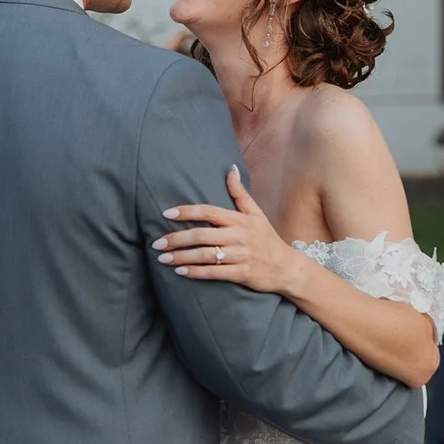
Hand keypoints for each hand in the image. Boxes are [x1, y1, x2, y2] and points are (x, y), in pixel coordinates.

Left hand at [154, 168, 307, 296]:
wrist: (286, 268)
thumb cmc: (267, 239)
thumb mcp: (256, 213)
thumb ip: (239, 193)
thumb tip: (230, 169)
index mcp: (240, 220)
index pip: (209, 212)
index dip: (187, 212)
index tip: (167, 214)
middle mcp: (239, 236)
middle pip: (203, 235)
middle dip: (177, 238)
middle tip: (157, 243)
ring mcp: (241, 256)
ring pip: (205, 255)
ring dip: (182, 257)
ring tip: (163, 258)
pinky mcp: (242, 274)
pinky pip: (214, 273)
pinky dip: (196, 272)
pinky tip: (180, 272)